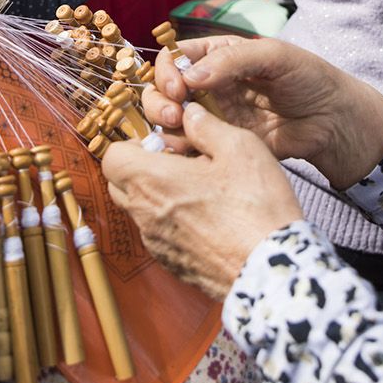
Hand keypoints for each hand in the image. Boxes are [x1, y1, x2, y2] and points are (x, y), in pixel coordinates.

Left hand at [102, 101, 302, 299]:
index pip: (112, 156)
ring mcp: (156, 243)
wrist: (270, 268)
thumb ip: (207, 126)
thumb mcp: (239, 148)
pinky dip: (172, 221)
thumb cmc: (256, 207)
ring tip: (199, 190)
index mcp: (152, 181)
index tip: (162, 143)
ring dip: (157, 195)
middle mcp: (145, 214)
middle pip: (120, 184)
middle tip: (179, 163)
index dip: (133, 144)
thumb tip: (190, 114)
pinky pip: (158, 234)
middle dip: (141, 168)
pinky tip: (208, 217)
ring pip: (139, 210)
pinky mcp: (172, 264)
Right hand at [144, 36, 382, 188]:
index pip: (176, 56)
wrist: (334, 122)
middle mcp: (209, 83)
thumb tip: (189, 76)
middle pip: (164, 88)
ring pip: (170, 117)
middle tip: (175, 113)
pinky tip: (187, 150)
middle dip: (160, 99)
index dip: (168, 69)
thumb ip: (232, 61)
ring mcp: (213, 114)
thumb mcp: (275, 57)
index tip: (179, 86)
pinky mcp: (221, 142)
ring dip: (164, 122)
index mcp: (219, 55)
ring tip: (178, 129)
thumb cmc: (309, 78)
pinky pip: (189, 144)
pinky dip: (179, 146)